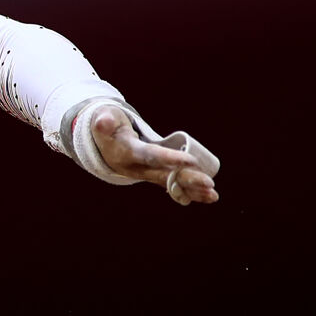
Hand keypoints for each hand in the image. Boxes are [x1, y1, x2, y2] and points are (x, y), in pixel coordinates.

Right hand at [91, 106, 218, 203]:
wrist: (104, 144)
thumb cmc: (106, 127)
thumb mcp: (102, 119)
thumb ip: (104, 121)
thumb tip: (103, 121)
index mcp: (127, 152)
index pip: (150, 155)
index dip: (169, 158)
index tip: (191, 160)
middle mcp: (137, 168)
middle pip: (164, 174)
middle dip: (187, 179)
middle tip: (209, 183)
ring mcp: (146, 174)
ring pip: (171, 183)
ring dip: (192, 190)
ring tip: (213, 195)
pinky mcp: (154, 175)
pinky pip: (173, 185)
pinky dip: (190, 191)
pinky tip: (207, 196)